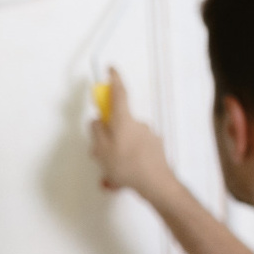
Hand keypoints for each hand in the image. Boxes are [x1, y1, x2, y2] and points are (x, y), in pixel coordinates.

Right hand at [88, 68, 175, 200]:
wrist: (157, 184)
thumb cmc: (127, 166)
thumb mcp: (101, 150)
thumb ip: (96, 131)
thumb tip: (97, 121)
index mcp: (124, 120)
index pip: (118, 93)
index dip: (113, 79)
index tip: (110, 69)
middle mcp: (138, 124)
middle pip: (118, 124)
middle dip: (108, 138)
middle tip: (101, 156)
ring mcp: (149, 137)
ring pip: (126, 142)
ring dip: (117, 156)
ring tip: (112, 176)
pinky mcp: (155, 150)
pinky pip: (135, 154)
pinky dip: (127, 165)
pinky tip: (122, 182)